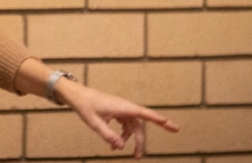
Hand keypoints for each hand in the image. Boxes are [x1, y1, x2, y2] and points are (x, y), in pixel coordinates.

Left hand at [62, 84, 178, 158]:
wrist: (77, 96)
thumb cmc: (86, 106)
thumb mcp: (95, 123)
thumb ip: (108, 135)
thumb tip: (121, 147)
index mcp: (123, 107)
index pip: (146, 114)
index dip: (160, 121)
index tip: (174, 127)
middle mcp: (125, 108)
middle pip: (139, 126)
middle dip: (140, 142)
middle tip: (138, 157)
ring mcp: (122, 110)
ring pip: (133, 127)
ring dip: (130, 140)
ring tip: (125, 154)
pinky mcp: (117, 112)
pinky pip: (125, 125)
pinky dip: (122, 136)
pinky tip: (114, 146)